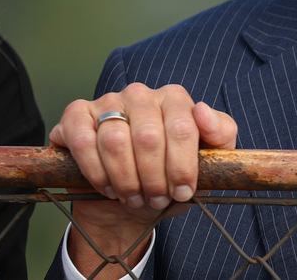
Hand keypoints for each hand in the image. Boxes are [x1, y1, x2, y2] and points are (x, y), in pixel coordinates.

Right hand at [49, 83, 237, 277]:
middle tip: (157, 198)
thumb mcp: (210, 159)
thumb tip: (202, 110)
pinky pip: (82, 140)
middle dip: (154, 178)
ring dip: (126, 180)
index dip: (182, 166)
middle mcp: (141, 94)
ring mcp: (107, 101)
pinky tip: (107, 186)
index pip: (183, 128)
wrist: (132, 202)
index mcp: (175, 98)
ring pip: (115, 142)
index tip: (183, 192)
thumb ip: (220, 133)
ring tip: (134, 197)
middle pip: (149, 137)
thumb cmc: (172, 177)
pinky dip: (95, 170)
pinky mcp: (76, 116)